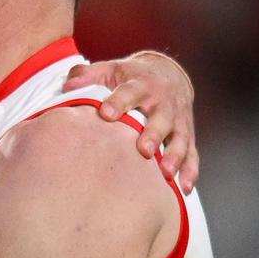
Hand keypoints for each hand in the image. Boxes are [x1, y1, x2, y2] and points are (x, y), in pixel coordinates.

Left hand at [63, 51, 198, 192]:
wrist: (168, 74)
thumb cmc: (130, 77)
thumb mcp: (109, 70)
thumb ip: (87, 76)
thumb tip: (66, 86)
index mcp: (141, 85)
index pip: (129, 92)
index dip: (118, 101)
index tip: (106, 113)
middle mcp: (162, 103)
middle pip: (160, 119)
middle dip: (153, 134)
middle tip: (144, 150)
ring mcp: (177, 120)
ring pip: (179, 138)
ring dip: (174, 156)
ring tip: (166, 173)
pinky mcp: (186, 134)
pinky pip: (192, 153)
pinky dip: (190, 170)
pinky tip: (184, 188)